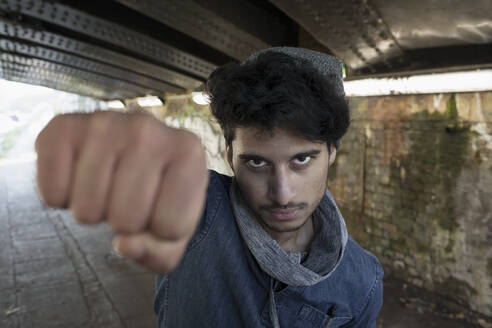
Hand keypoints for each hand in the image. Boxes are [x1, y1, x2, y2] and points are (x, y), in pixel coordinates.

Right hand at [35, 111, 208, 272]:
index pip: (170, 226)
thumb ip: (158, 252)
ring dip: (93, 211)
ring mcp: (104, 122)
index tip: (162, 208)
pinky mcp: (63, 125)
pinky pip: (51, 192)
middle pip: (126, 219)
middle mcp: (148, 127)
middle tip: (129, 198)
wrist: (135, 155)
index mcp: (188, 151)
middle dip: (126, 223)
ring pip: (87, 209)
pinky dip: (60, 198)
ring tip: (107, 186)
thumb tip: (125, 244)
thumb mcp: (173, 232)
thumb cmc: (160, 196)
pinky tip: (79, 177)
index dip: (162, 231)